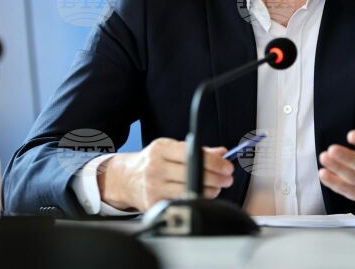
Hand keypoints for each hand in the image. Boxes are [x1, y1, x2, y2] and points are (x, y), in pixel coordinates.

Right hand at [97, 138, 233, 210]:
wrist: (127, 178)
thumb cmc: (154, 162)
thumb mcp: (171, 149)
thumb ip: (197, 150)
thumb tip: (222, 152)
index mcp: (161, 149)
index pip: (193, 153)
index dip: (214, 161)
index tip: (227, 166)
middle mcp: (155, 167)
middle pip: (193, 173)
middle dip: (216, 177)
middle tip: (227, 178)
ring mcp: (153, 187)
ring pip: (190, 190)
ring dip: (209, 191)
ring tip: (216, 188)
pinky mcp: (153, 204)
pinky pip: (182, 203)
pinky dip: (195, 200)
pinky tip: (201, 195)